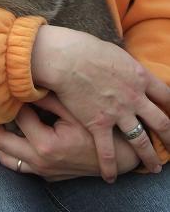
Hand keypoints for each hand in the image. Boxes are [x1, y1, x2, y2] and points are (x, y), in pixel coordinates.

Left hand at [0, 94, 139, 180]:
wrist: (117, 157)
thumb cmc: (97, 131)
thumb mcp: (74, 110)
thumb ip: (49, 98)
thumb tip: (28, 83)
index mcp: (46, 144)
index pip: (18, 118)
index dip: (13, 101)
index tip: (10, 87)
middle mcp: (39, 161)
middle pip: (2, 143)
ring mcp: (41, 171)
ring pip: (6, 159)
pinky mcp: (46, 176)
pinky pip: (19, 166)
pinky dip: (10, 153)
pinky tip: (12, 137)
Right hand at [31, 26, 169, 181]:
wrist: (67, 59)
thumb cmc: (87, 49)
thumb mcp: (117, 54)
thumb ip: (126, 67)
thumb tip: (127, 70)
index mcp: (140, 77)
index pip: (166, 95)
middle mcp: (135, 97)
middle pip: (161, 122)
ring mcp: (118, 113)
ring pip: (141, 141)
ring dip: (150, 157)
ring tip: (154, 168)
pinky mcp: (99, 124)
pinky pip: (108, 151)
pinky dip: (110, 166)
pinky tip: (111, 177)